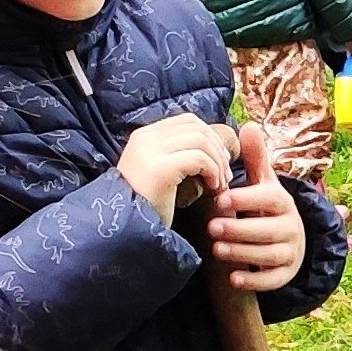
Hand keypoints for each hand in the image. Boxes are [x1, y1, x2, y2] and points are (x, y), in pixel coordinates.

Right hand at [118, 114, 237, 223]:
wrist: (126, 229)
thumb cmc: (149, 205)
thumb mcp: (161, 171)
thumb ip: (178, 153)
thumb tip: (214, 144)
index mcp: (144, 136)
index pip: (188, 120)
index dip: (211, 137)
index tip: (220, 160)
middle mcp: (144, 138)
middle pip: (197, 127)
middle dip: (219, 149)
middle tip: (225, 175)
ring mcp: (150, 151)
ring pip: (201, 140)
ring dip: (218, 162)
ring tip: (219, 184)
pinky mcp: (159, 168)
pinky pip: (199, 158)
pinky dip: (213, 171)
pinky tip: (213, 188)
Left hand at [202, 123, 309, 291]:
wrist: (290, 238)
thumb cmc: (267, 207)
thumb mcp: (263, 182)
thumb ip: (255, 157)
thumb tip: (248, 125)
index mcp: (283, 202)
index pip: (270, 199)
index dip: (246, 199)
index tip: (221, 199)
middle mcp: (291, 227)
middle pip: (268, 230)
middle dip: (240, 230)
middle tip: (212, 228)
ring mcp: (290, 252)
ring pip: (269, 255)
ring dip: (243, 253)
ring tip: (216, 250)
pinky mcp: (285, 273)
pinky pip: (272, 280)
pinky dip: (254, 280)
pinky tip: (234, 278)